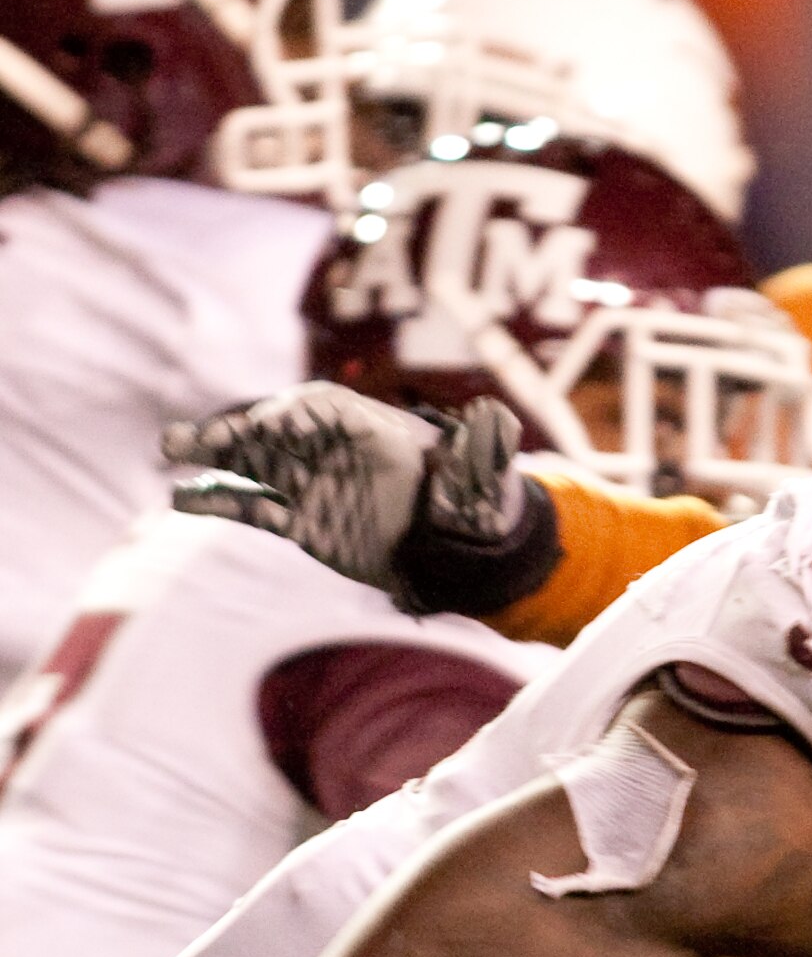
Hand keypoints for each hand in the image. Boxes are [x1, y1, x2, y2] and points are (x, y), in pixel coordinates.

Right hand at [164, 382, 524, 601]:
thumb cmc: (475, 502)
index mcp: (374, 429)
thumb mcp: (484, 476)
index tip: (270, 423)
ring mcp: (315, 483)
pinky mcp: (303, 520)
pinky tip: (182, 498)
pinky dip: (220, 500)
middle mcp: (336, 450)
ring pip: (254, 463)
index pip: (325, 409)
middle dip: (234, 428)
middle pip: (276, 429)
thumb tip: (498, 417)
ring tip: (169, 452)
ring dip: (212, 455)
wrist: (461, 548)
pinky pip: (254, 506)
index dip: (296, 412)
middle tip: (191, 435)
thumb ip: (484, 449)